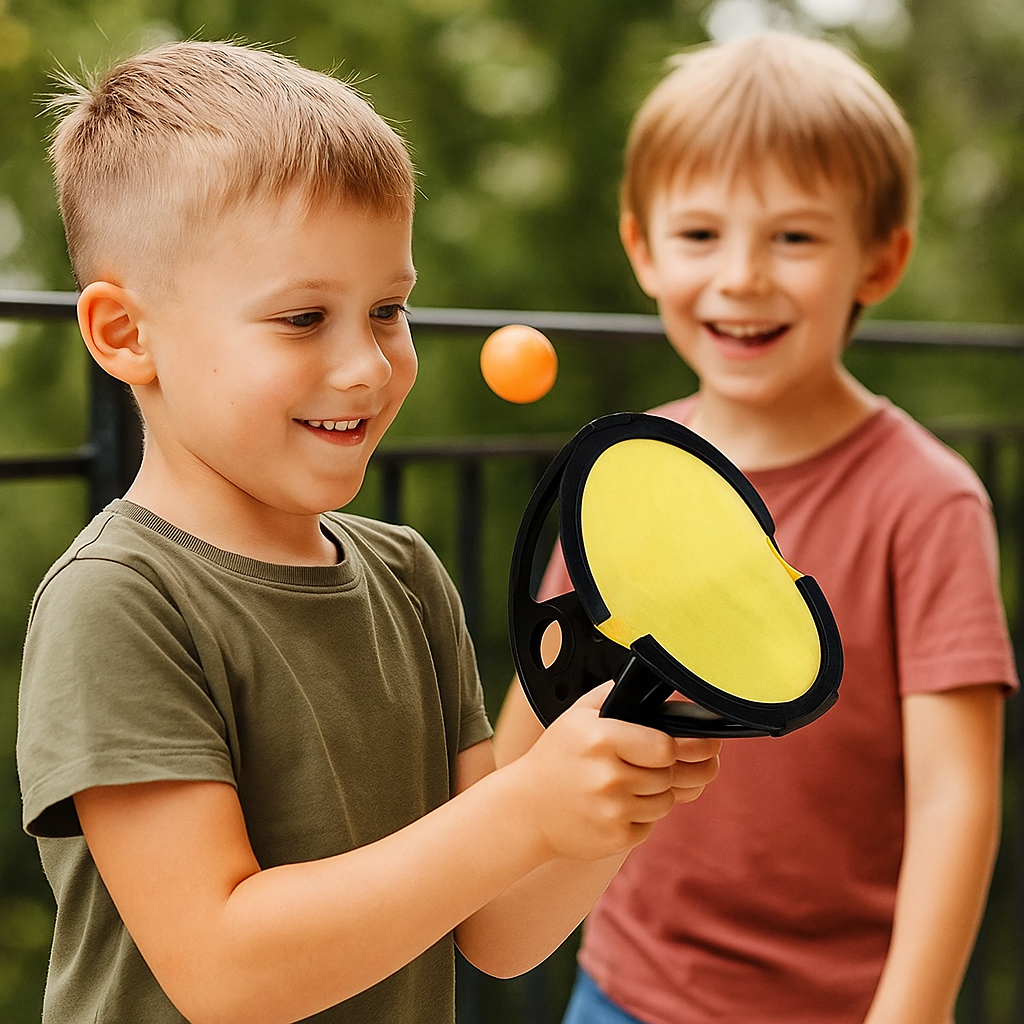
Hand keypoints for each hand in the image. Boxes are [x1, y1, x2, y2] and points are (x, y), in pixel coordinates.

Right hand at [505, 682, 720, 861]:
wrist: (526, 808)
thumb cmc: (556, 757)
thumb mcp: (577, 715)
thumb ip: (614, 693)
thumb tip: (655, 684)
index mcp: (602, 739)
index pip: (666, 747)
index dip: (666, 748)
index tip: (655, 748)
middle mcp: (608, 776)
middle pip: (668, 776)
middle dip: (659, 771)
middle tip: (636, 768)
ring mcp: (611, 811)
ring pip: (665, 803)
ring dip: (653, 795)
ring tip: (623, 788)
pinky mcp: (614, 839)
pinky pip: (649, 827)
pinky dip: (638, 819)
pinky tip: (612, 808)